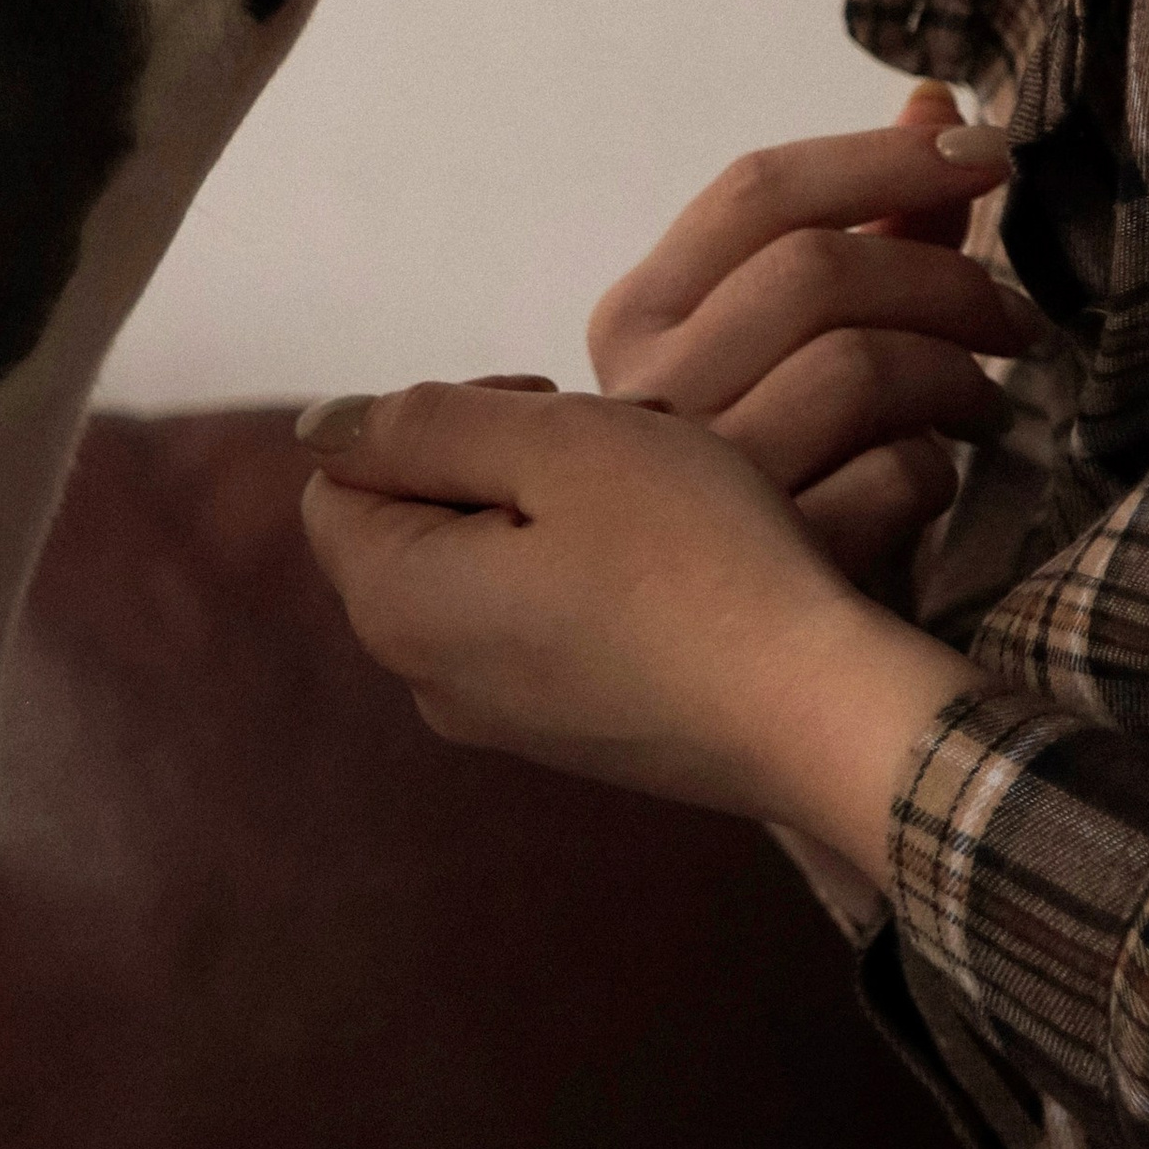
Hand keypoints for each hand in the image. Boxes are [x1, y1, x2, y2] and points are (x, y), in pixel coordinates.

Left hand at [299, 380, 969, 888]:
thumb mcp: (554, 445)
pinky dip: (595, 569)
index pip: (343, 476)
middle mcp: (426, 680)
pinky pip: (546, 618)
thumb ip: (423, 424)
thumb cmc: (690, 559)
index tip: (548, 414)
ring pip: (492, 562)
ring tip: (660, 494)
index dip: (437, 420)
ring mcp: (503, 718)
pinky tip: (680, 561)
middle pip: (418, 519)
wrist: (824, 714)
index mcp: (396, 607)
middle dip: (505, 458)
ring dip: (561, 505)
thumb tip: (324, 429)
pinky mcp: (575, 734)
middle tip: (615, 445)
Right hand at [587, 82, 1040, 598]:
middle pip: (816, 271)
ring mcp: (696, 490)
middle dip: (945, 277)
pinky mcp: (762, 574)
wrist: (748, 660)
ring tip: (989, 401)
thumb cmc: (784, 473)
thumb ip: (867, 225)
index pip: (757, 190)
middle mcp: (642, 398)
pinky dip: (935, 471)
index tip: (991, 156)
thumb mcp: (801, 343)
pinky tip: (936, 481)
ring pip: (858, 368)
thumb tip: (936, 102)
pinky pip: (890, 479)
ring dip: (956, 376)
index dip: (886, 157)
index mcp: (635, 318)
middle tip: (1018, 316)